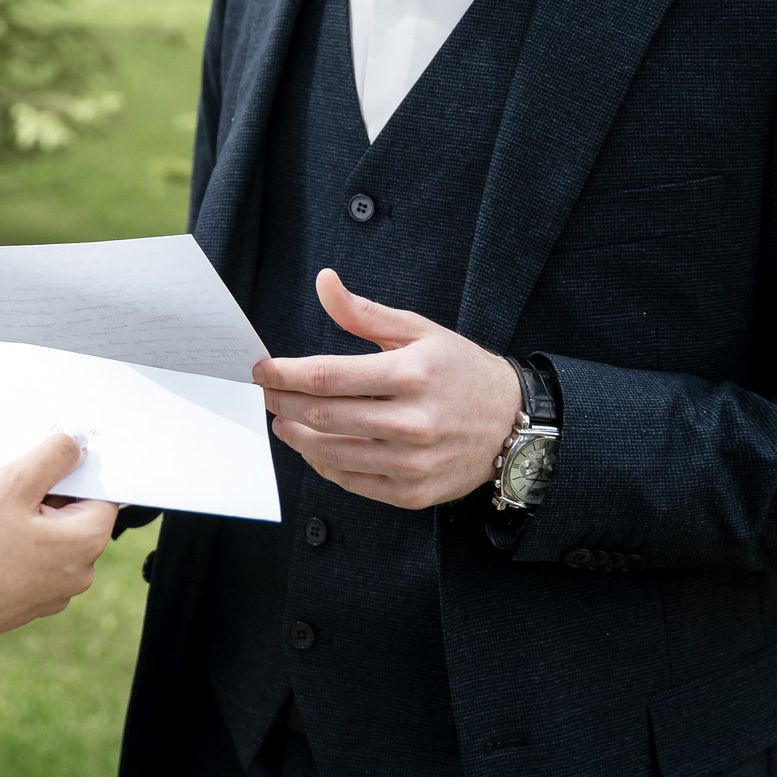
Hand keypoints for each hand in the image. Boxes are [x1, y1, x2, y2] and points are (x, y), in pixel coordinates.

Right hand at [0, 433, 117, 634]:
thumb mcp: (13, 485)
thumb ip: (52, 458)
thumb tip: (77, 445)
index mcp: (86, 542)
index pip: (99, 493)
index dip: (71, 473)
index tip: (43, 467)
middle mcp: (80, 572)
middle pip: (75, 515)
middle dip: (47, 497)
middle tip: (10, 494)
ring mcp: (57, 590)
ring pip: (53, 537)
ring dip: (31, 521)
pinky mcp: (33, 601)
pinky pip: (36, 561)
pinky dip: (20, 546)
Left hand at [251, 269, 523, 511]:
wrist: (513, 423)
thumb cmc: (461, 371)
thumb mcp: (419, 331)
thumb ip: (364, 313)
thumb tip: (324, 283)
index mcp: (411, 374)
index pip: (328, 376)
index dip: (285, 373)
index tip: (263, 369)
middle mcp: (412, 422)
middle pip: (323, 416)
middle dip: (283, 403)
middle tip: (267, 393)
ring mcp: (412, 462)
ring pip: (331, 454)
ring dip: (296, 437)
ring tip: (284, 420)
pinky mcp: (412, 493)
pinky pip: (351, 481)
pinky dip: (324, 464)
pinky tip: (314, 447)